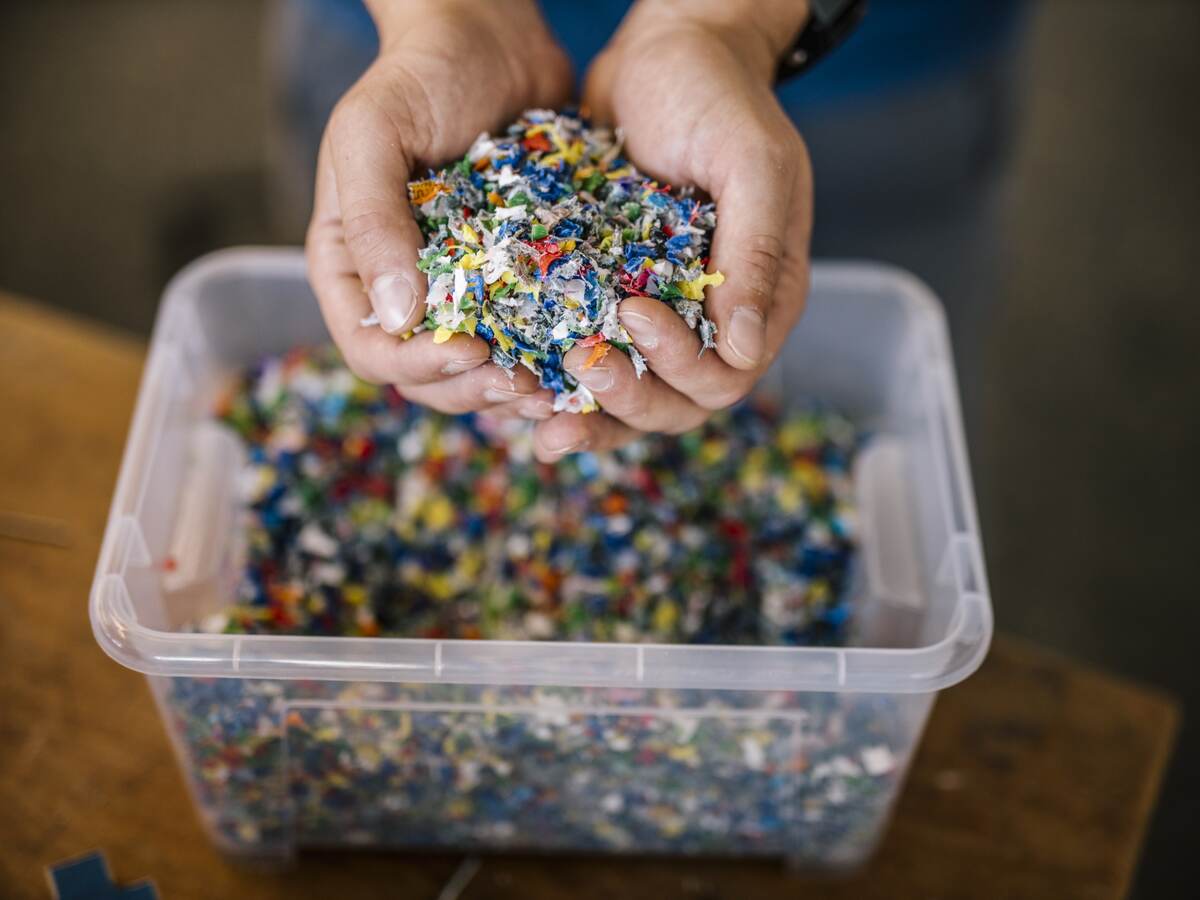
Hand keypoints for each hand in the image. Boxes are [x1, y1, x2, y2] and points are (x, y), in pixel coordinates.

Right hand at [306, 0, 570, 419]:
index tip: (471, 354)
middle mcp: (404, 289)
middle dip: (473, 390)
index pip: (371, 349)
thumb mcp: (373, 132)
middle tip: (526, 386)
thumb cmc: (419, 75)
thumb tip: (397, 315)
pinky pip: (526, 337)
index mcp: (353, 266)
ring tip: (559, 389)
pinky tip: (582, 358)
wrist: (491, 39)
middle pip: (427, 376)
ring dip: (514, 391)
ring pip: (479, 371)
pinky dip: (550, 357)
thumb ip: (371, 219)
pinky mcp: (511, 280)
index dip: (417, 366)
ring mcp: (461, 290)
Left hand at [531, 0, 812, 461]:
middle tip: (581, 363)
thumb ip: (756, 251)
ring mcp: (658, 315)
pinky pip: (585, 356)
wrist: (664, 52)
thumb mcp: (753, 163)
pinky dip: (554, 382)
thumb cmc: (720, 97)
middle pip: (675, 403)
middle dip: (629, 396)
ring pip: (628, 396)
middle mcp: (709, 322)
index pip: (726, 374)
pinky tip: (516, 386)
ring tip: (537, 415)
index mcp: (759, 299)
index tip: (633, 313)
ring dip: (587, 412)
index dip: (680, 365)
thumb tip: (742, 348)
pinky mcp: (605, 298)